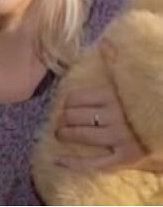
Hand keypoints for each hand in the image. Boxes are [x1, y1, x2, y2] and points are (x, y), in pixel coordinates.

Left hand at [55, 41, 150, 170]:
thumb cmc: (148, 102)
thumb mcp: (133, 81)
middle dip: (63, 119)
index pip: (76, 99)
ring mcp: (118, 140)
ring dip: (65, 135)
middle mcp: (113, 117)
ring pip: (82, 136)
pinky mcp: (124, 159)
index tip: (65, 106)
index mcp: (111, 97)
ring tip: (59, 133)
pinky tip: (58, 161)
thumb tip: (105, 43)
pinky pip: (94, 163)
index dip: (67, 103)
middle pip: (76, 117)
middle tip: (60, 121)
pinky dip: (74, 163)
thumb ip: (116, 63)